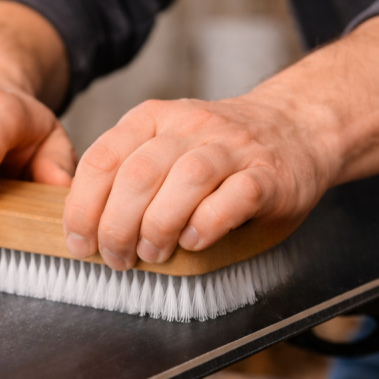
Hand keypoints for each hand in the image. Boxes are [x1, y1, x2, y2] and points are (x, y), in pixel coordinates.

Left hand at [63, 95, 335, 270]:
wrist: (297, 127)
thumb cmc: (219, 152)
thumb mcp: (164, 146)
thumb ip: (127, 174)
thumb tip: (82, 226)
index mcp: (153, 118)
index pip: (102, 159)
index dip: (83, 208)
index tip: (81, 244)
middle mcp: (191, 126)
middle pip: (138, 174)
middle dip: (117, 227)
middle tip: (118, 259)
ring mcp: (233, 148)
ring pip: (185, 179)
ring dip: (159, 227)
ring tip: (153, 254)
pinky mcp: (268, 174)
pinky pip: (234, 196)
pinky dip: (207, 224)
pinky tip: (194, 242)